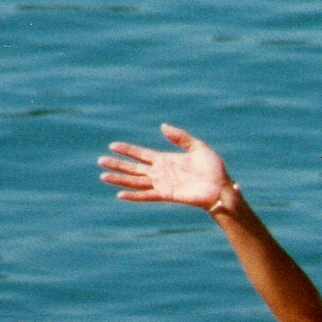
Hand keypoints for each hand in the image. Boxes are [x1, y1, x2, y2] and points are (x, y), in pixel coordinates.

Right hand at [99, 124, 233, 209]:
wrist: (222, 187)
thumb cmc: (213, 169)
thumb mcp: (198, 147)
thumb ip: (180, 137)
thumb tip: (162, 126)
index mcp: (166, 160)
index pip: (141, 154)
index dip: (128, 150)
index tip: (112, 146)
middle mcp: (161, 173)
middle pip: (134, 168)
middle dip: (118, 164)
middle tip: (100, 161)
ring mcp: (163, 184)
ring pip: (136, 181)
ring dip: (120, 178)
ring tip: (103, 175)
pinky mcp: (167, 194)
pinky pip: (147, 195)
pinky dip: (134, 195)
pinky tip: (120, 194)